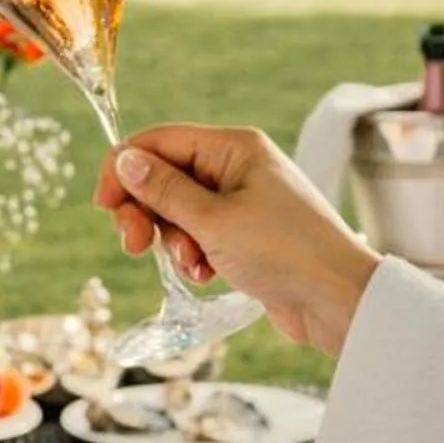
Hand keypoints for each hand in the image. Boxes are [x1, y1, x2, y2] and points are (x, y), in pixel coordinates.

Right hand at [97, 123, 378, 355]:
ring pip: (180, 210)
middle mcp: (238, 167)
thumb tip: (125, 159)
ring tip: (191, 264)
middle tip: (134, 245)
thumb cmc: (284, 252)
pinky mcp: (247, 234)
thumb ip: (164, 190)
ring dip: (173, 239)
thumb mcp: (214, 221)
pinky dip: (194, 253)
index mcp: (234, 147)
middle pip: (165, 176)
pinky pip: (201, 234)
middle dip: (146, 211)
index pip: (160, 141)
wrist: (338, 300)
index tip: (105, 206)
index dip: (125, 169)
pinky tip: (206, 274)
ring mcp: (243, 201)